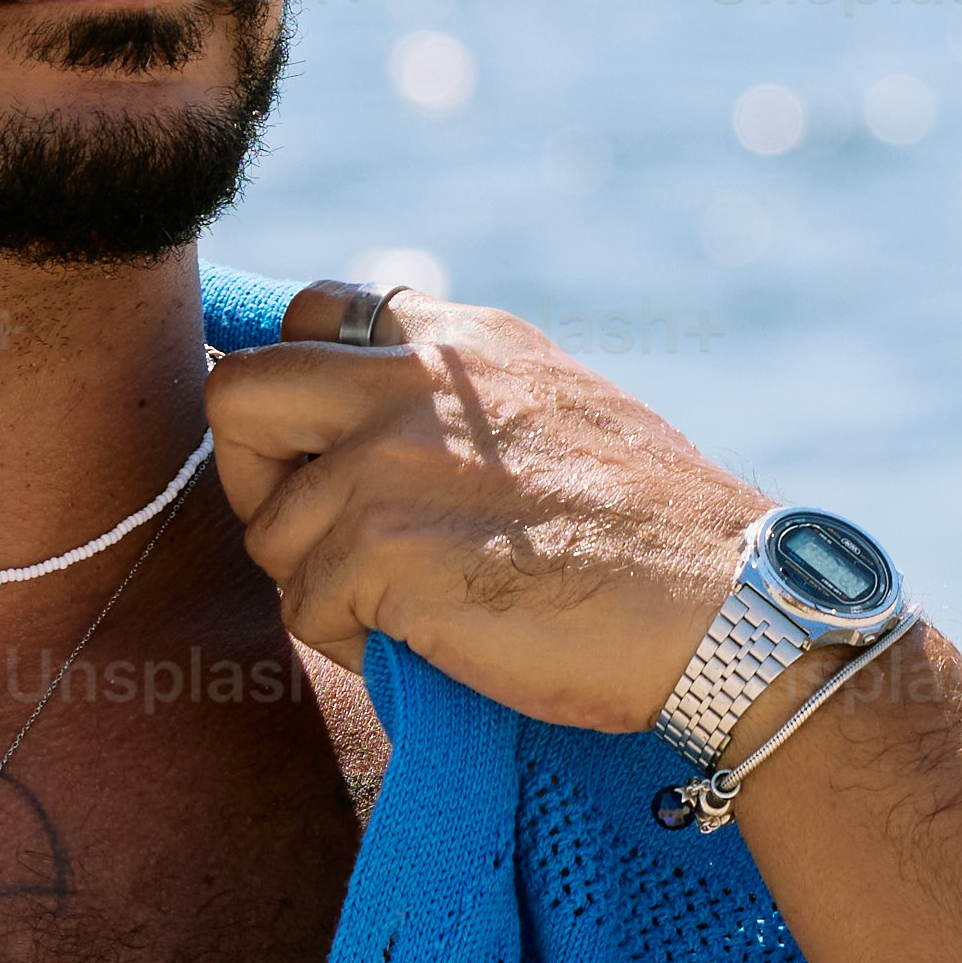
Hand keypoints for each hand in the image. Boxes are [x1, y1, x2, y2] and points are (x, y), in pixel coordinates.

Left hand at [205, 294, 764, 729]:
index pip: (308, 317)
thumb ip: (465, 400)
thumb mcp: (559, 409)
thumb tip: (381, 429)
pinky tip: (434, 645)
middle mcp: (414, 379)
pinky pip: (303, 609)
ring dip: (323, 586)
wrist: (723, 606)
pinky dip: (354, 643)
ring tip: (416, 612)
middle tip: (319, 538)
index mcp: (462, 340)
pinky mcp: (378, 547)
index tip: (323, 457)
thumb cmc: (656, 538)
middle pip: (238, 397)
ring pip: (270, 530)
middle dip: (256, 477)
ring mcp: (388, 459)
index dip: (296, 398)